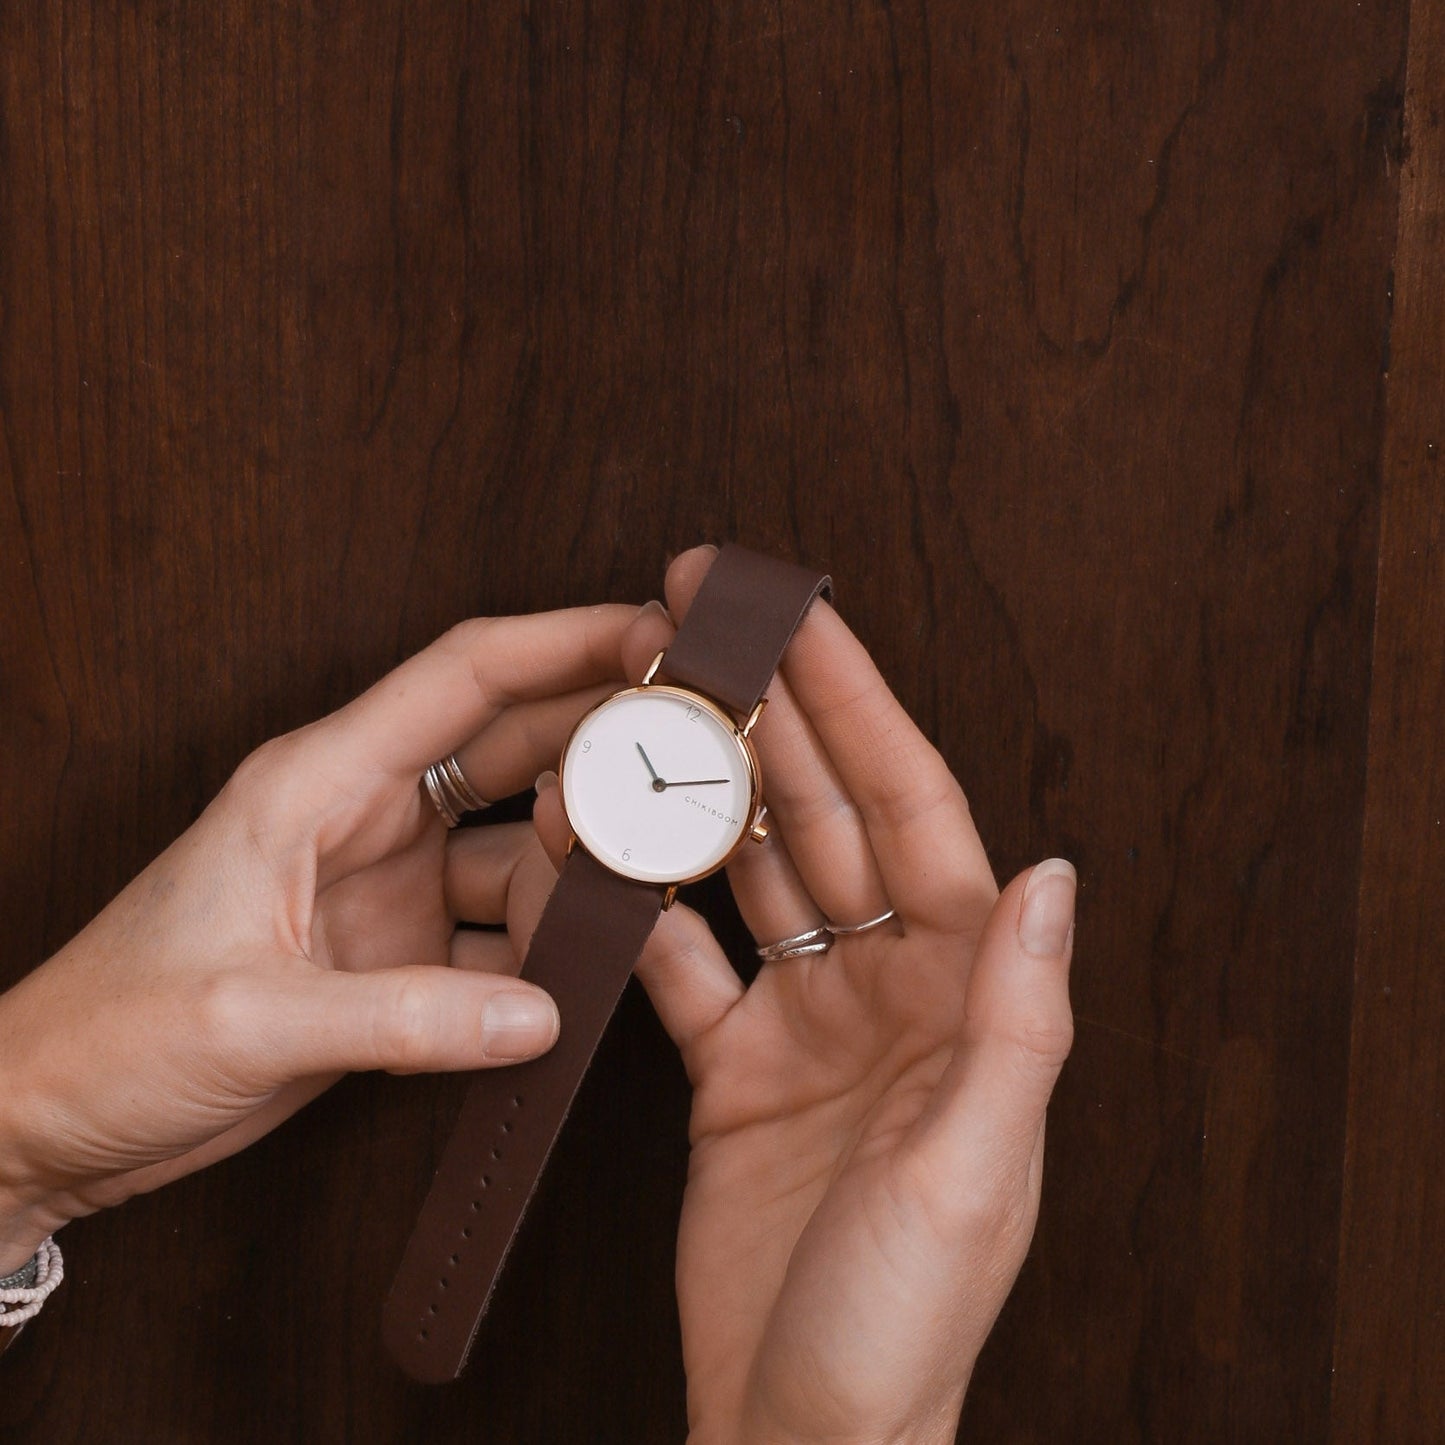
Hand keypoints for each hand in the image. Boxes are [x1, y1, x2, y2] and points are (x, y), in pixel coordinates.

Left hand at [0, 606, 636, 1273]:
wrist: (47, 1117)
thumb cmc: (108, 1033)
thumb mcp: (249, 1017)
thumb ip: (404, 1016)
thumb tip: (537, 1014)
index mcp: (316, 781)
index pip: (465, 675)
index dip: (568, 641)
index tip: (658, 637)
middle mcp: (363, 817)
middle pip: (512, 746)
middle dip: (604, 740)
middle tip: (696, 752)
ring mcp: (387, 888)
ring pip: (517, 845)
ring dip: (581, 861)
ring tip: (646, 880)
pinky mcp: (396, 956)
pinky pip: (499, 931)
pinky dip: (547, 944)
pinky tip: (588, 961)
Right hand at [539, 553, 1074, 1442]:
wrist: (801, 1430)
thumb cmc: (902, 1321)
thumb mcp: (974, 1171)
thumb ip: (1018, 1021)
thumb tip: (1053, 876)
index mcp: (965, 993)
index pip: (914, 811)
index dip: (856, 706)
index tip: (800, 620)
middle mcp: (893, 989)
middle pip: (828, 818)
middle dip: (769, 716)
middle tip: (704, 628)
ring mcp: (809, 1021)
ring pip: (753, 873)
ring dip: (705, 794)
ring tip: (649, 714)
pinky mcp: (736, 1066)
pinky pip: (684, 962)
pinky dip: (641, 909)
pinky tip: (601, 854)